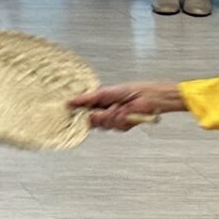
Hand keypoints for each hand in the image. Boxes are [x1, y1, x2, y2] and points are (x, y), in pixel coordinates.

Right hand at [66, 80, 183, 130]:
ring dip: (110, 117)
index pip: (83, 111)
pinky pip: (115, 127)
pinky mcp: (122, 126)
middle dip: (97, 116)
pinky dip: (120, 120)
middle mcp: (104, 112)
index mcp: (98, 103)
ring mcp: (112, 120)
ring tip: (119, 107)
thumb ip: (86, 99)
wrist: (148, 98)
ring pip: (103, 125)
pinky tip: (125, 112)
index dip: (78, 113)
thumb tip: (69, 102)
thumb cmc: (128, 91)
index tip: (73, 112)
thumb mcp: (103, 93)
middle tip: (104, 109)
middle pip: (91, 121)